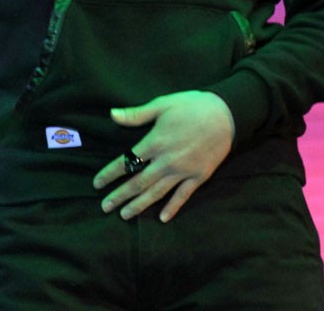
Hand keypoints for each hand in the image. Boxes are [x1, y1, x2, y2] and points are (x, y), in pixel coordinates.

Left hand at [92, 90, 234, 222]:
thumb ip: (137, 114)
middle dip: (120, 195)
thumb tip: (112, 114)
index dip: (110, 173)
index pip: (127, 161)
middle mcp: (166, 161)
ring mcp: (183, 171)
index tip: (97, 183)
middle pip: (139, 182)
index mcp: (156, 142)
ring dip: (140, 205)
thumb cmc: (192, 106)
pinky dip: (172, 207)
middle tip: (105, 207)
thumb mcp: (163, 104)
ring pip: (157, 192)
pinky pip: (183, 196)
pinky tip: (163, 218)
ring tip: (125, 215)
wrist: (226, 114)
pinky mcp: (198, 177)